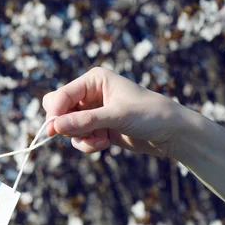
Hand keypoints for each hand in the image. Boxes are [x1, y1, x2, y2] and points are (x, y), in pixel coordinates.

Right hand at [42, 67, 186, 157]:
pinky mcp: (97, 128)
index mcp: (94, 80)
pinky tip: (104, 144)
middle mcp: (90, 94)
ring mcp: (92, 112)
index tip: (52, 130)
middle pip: (59, 109)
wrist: (171, 133)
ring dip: (80, 138)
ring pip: (67, 127)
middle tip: (72, 135)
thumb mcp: (117, 116)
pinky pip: (79, 138)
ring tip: (100, 141)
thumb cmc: (150, 115)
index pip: (62, 95)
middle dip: (65, 125)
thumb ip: (85, 121)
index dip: (54, 112)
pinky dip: (88, 144)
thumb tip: (54, 127)